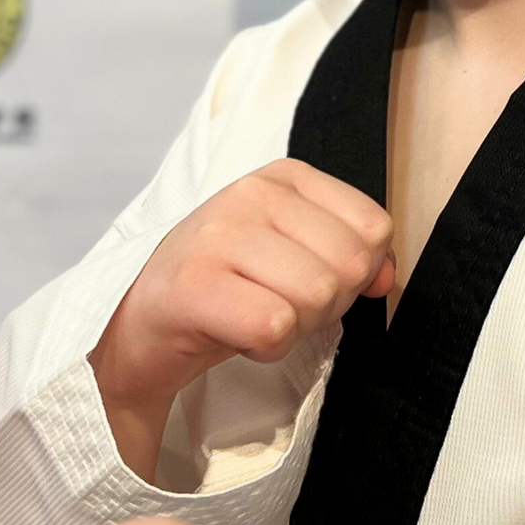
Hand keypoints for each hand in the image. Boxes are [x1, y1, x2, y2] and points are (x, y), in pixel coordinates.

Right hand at [89, 160, 393, 481]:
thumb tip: (386, 275)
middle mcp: (252, 192)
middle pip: (349, 265)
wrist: (138, 326)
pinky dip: (265, 348)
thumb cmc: (226, 287)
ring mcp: (219, 235)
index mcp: (285, 176)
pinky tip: (236, 334)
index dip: (356, 272)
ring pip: (315, 295)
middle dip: (326, 304)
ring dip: (293, 327)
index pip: (372, 227)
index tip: (309, 279)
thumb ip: (350, 255)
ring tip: (254, 315)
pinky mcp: (194, 285)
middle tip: (278, 305)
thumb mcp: (295, 255)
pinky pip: (274, 326)